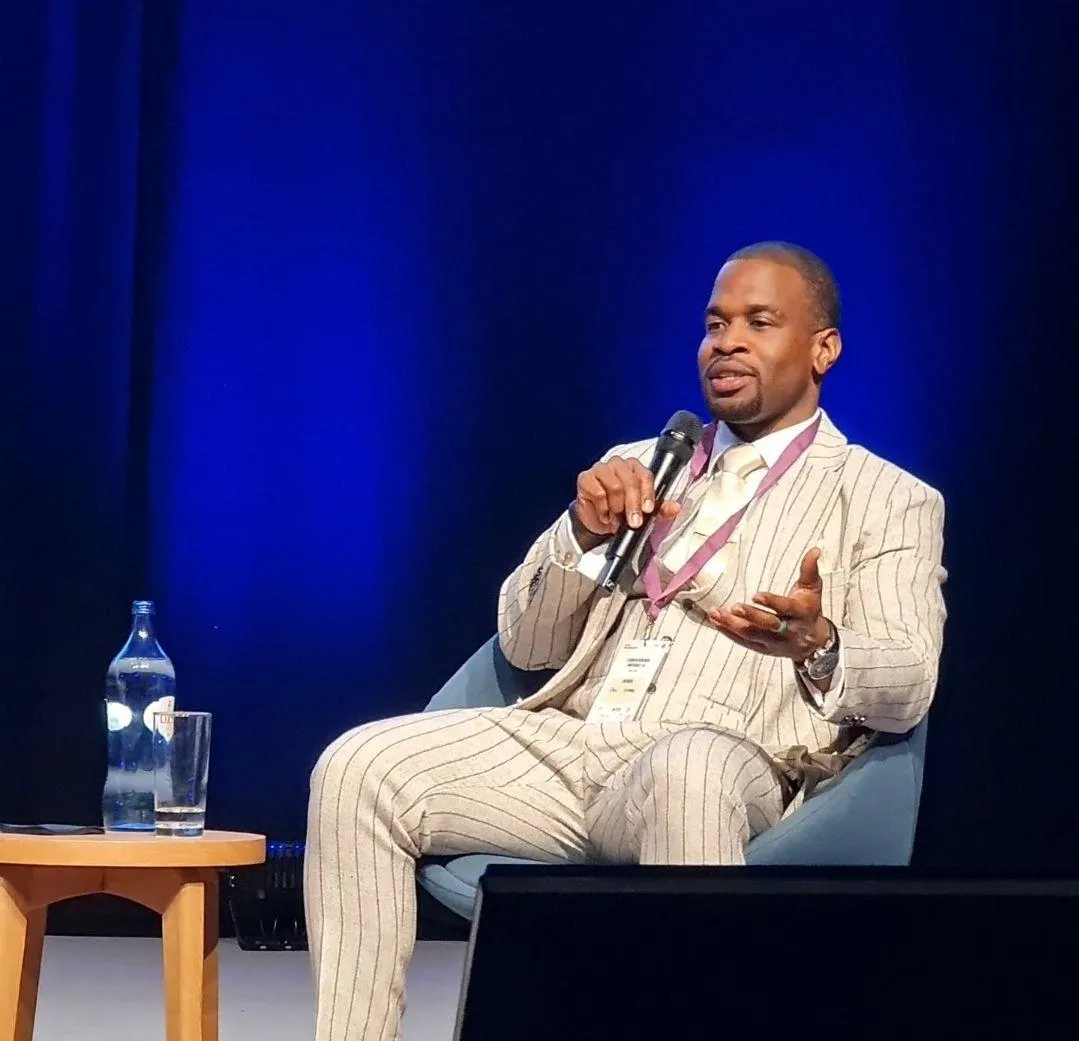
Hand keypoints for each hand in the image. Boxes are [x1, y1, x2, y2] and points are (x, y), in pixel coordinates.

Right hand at [572, 456, 681, 548]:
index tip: (648, 510)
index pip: (645, 475)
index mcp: (635, 468)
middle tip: (634, 523)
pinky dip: (603, 509)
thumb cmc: (620, 511)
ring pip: (614, 486)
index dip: (647, 494)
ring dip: (617, 508)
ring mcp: (601, 469)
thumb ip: (660, 509)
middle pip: (630, 482)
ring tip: (617, 520)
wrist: (598, 521)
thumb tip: (676, 508)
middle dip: (633, 505)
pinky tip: (605, 516)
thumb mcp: (643, 513)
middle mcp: (618, 464)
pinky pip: (598, 492)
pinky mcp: (585, 478)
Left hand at [707, 548, 831, 660]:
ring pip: (751, 635)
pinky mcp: (761, 648)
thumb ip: (809, 570)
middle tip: (734, 607)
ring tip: (714, 613)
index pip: (785, 608)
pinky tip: (715, 621)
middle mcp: (787, 630)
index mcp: (800, 613)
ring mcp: (773, 642)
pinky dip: (728, 632)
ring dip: (731, 625)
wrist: (812, 643)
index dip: (771, 602)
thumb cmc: (808, 610)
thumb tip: (815, 550)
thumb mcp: (812, 590)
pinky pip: (743, 642)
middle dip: (751, 617)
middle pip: (767, 625)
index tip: (756, 595)